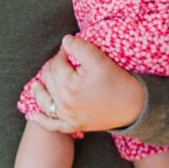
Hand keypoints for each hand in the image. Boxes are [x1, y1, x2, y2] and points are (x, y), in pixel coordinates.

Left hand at [29, 35, 144, 133]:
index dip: (62, 53)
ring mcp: (68, 117)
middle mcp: (65, 104)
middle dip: (53, 66)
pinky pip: (52, 126)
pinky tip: (32, 115)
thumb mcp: (99, 60)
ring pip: (45, 101)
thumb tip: (65, 41)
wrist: (136, 107)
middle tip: (62, 60)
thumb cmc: (118, 82)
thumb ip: (79, 46)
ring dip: (39, 91)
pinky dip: (41, 120)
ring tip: (38, 83)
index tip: (69, 48)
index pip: (57, 63)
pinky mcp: (74, 126)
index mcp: (69, 86)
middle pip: (49, 79)